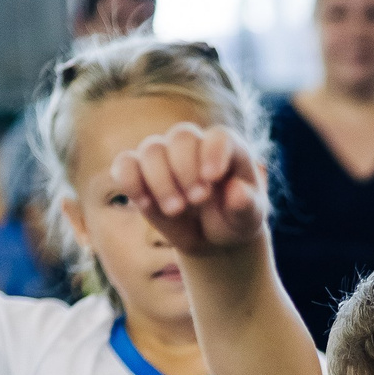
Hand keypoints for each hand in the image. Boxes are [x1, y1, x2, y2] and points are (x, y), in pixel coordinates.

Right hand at [112, 123, 269, 256]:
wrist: (213, 238)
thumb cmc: (234, 220)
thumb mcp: (249, 218)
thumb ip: (247, 205)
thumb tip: (236, 191)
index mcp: (226, 148)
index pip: (218, 137)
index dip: (213, 153)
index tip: (212, 178)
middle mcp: (193, 146)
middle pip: (181, 137)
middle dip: (185, 169)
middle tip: (198, 199)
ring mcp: (165, 157)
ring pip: (152, 149)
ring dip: (161, 181)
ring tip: (175, 210)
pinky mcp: (141, 174)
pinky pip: (124, 164)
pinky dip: (130, 182)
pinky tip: (145, 203)